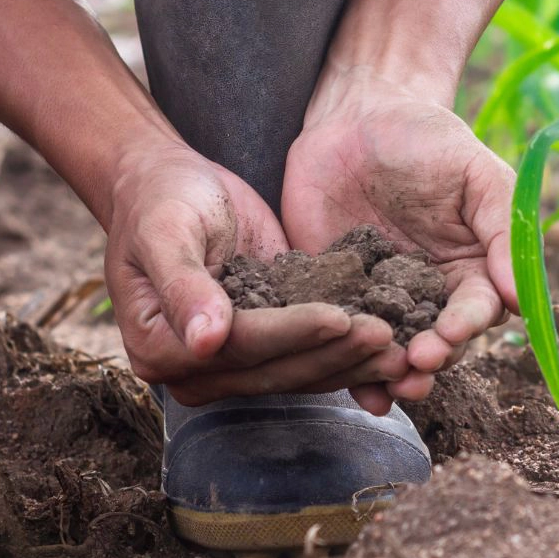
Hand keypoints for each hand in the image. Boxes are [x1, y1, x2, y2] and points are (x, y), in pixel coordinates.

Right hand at [105, 137, 405, 405]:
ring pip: (299, 372)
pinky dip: (348, 352)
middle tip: (386, 336)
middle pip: (275, 369)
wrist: (169, 185)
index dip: (290, 333)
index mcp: (160, 347)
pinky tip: (390, 343)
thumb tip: (205, 341)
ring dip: (350, 361)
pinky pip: (310, 356)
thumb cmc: (161, 200)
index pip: (239, 347)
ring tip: (398, 346)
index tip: (338, 317)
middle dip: (334, 353)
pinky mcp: (266, 346)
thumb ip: (183, 285)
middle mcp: (197, 368)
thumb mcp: (165, 231)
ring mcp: (232, 363)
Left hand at [283, 71, 518, 408]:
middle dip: (431, 359)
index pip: (477, 309)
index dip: (466, 326)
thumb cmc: (427, 138)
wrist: (355, 116)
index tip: (452, 333)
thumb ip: (504, 227)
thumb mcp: (476, 172)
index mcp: (471, 268)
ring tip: (387, 387)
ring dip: (393, 375)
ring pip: (392, 351)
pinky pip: (341, 338)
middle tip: (416, 366)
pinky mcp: (334, 297)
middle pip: (438, 343)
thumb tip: (518, 296)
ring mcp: (381, 299)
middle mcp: (429, 294)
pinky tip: (353, 390)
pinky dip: (346, 367)